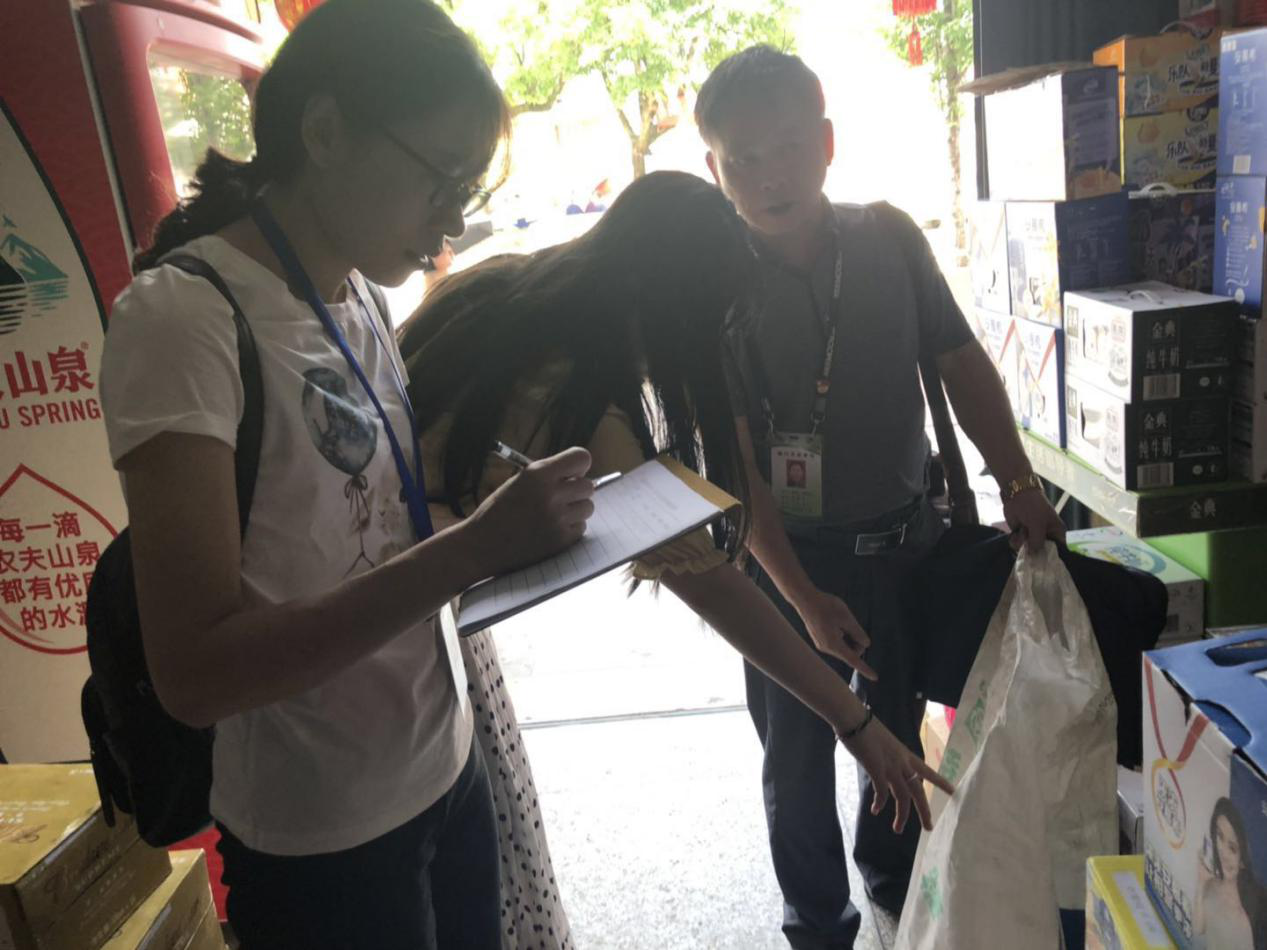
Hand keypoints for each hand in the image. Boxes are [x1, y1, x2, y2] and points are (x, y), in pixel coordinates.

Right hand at [462, 447, 594, 576]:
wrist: (480, 545)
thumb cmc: (498, 511)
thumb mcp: (519, 481)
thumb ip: (547, 475)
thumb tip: (579, 474)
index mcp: (537, 474)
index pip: (581, 458)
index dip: (579, 466)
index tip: (572, 474)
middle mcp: (550, 494)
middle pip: (588, 486)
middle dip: (577, 491)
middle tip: (561, 498)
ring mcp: (557, 518)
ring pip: (588, 507)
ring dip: (576, 510)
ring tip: (554, 515)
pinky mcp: (560, 540)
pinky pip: (581, 528)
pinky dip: (570, 529)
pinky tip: (550, 529)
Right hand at [794, 588, 875, 679]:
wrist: (805, 599)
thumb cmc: (826, 606)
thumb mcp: (847, 619)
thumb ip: (858, 634)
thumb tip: (865, 644)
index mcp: (834, 645)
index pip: (853, 660)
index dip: (865, 668)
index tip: (875, 677)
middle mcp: (826, 648)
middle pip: (849, 652)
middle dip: (856, 643)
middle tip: (853, 625)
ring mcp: (821, 644)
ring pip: (843, 647)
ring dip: (848, 637)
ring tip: (840, 619)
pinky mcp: (819, 639)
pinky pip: (836, 642)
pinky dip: (841, 635)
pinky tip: (835, 621)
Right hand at [841, 714, 953, 833]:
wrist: (855, 719)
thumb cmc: (866, 726)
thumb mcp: (885, 742)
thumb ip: (888, 756)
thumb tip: (884, 764)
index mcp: (905, 754)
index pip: (927, 771)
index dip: (940, 782)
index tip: (954, 791)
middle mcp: (902, 762)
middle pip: (918, 791)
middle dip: (924, 811)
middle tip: (929, 827)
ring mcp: (891, 766)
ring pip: (903, 797)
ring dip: (901, 815)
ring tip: (897, 829)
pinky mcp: (877, 769)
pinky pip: (882, 793)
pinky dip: (880, 803)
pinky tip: (875, 810)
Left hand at [1002, 487, 1064, 552]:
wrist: (1016, 494)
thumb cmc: (1033, 507)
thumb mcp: (1038, 524)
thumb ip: (1038, 541)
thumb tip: (1034, 555)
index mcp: (1057, 533)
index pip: (1060, 551)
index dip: (1053, 557)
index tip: (1044, 562)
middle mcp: (1046, 537)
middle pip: (1042, 554)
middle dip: (1033, 551)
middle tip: (1028, 541)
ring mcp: (1033, 537)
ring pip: (1028, 551)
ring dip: (1022, 544)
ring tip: (1022, 531)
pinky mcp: (1021, 535)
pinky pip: (1018, 546)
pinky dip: (1014, 542)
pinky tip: (1014, 534)